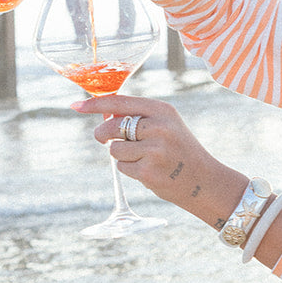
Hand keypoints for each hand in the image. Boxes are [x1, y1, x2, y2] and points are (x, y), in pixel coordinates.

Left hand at [73, 94, 247, 229]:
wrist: (204, 181)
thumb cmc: (180, 151)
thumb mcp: (166, 125)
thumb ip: (138, 117)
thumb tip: (103, 115)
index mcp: (162, 110)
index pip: (120, 101)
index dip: (95, 104)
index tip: (77, 105)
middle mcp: (159, 127)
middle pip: (112, 126)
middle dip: (103, 135)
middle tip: (105, 139)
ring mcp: (154, 150)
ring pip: (114, 149)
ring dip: (120, 156)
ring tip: (141, 159)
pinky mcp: (148, 171)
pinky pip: (121, 167)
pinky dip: (128, 170)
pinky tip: (147, 171)